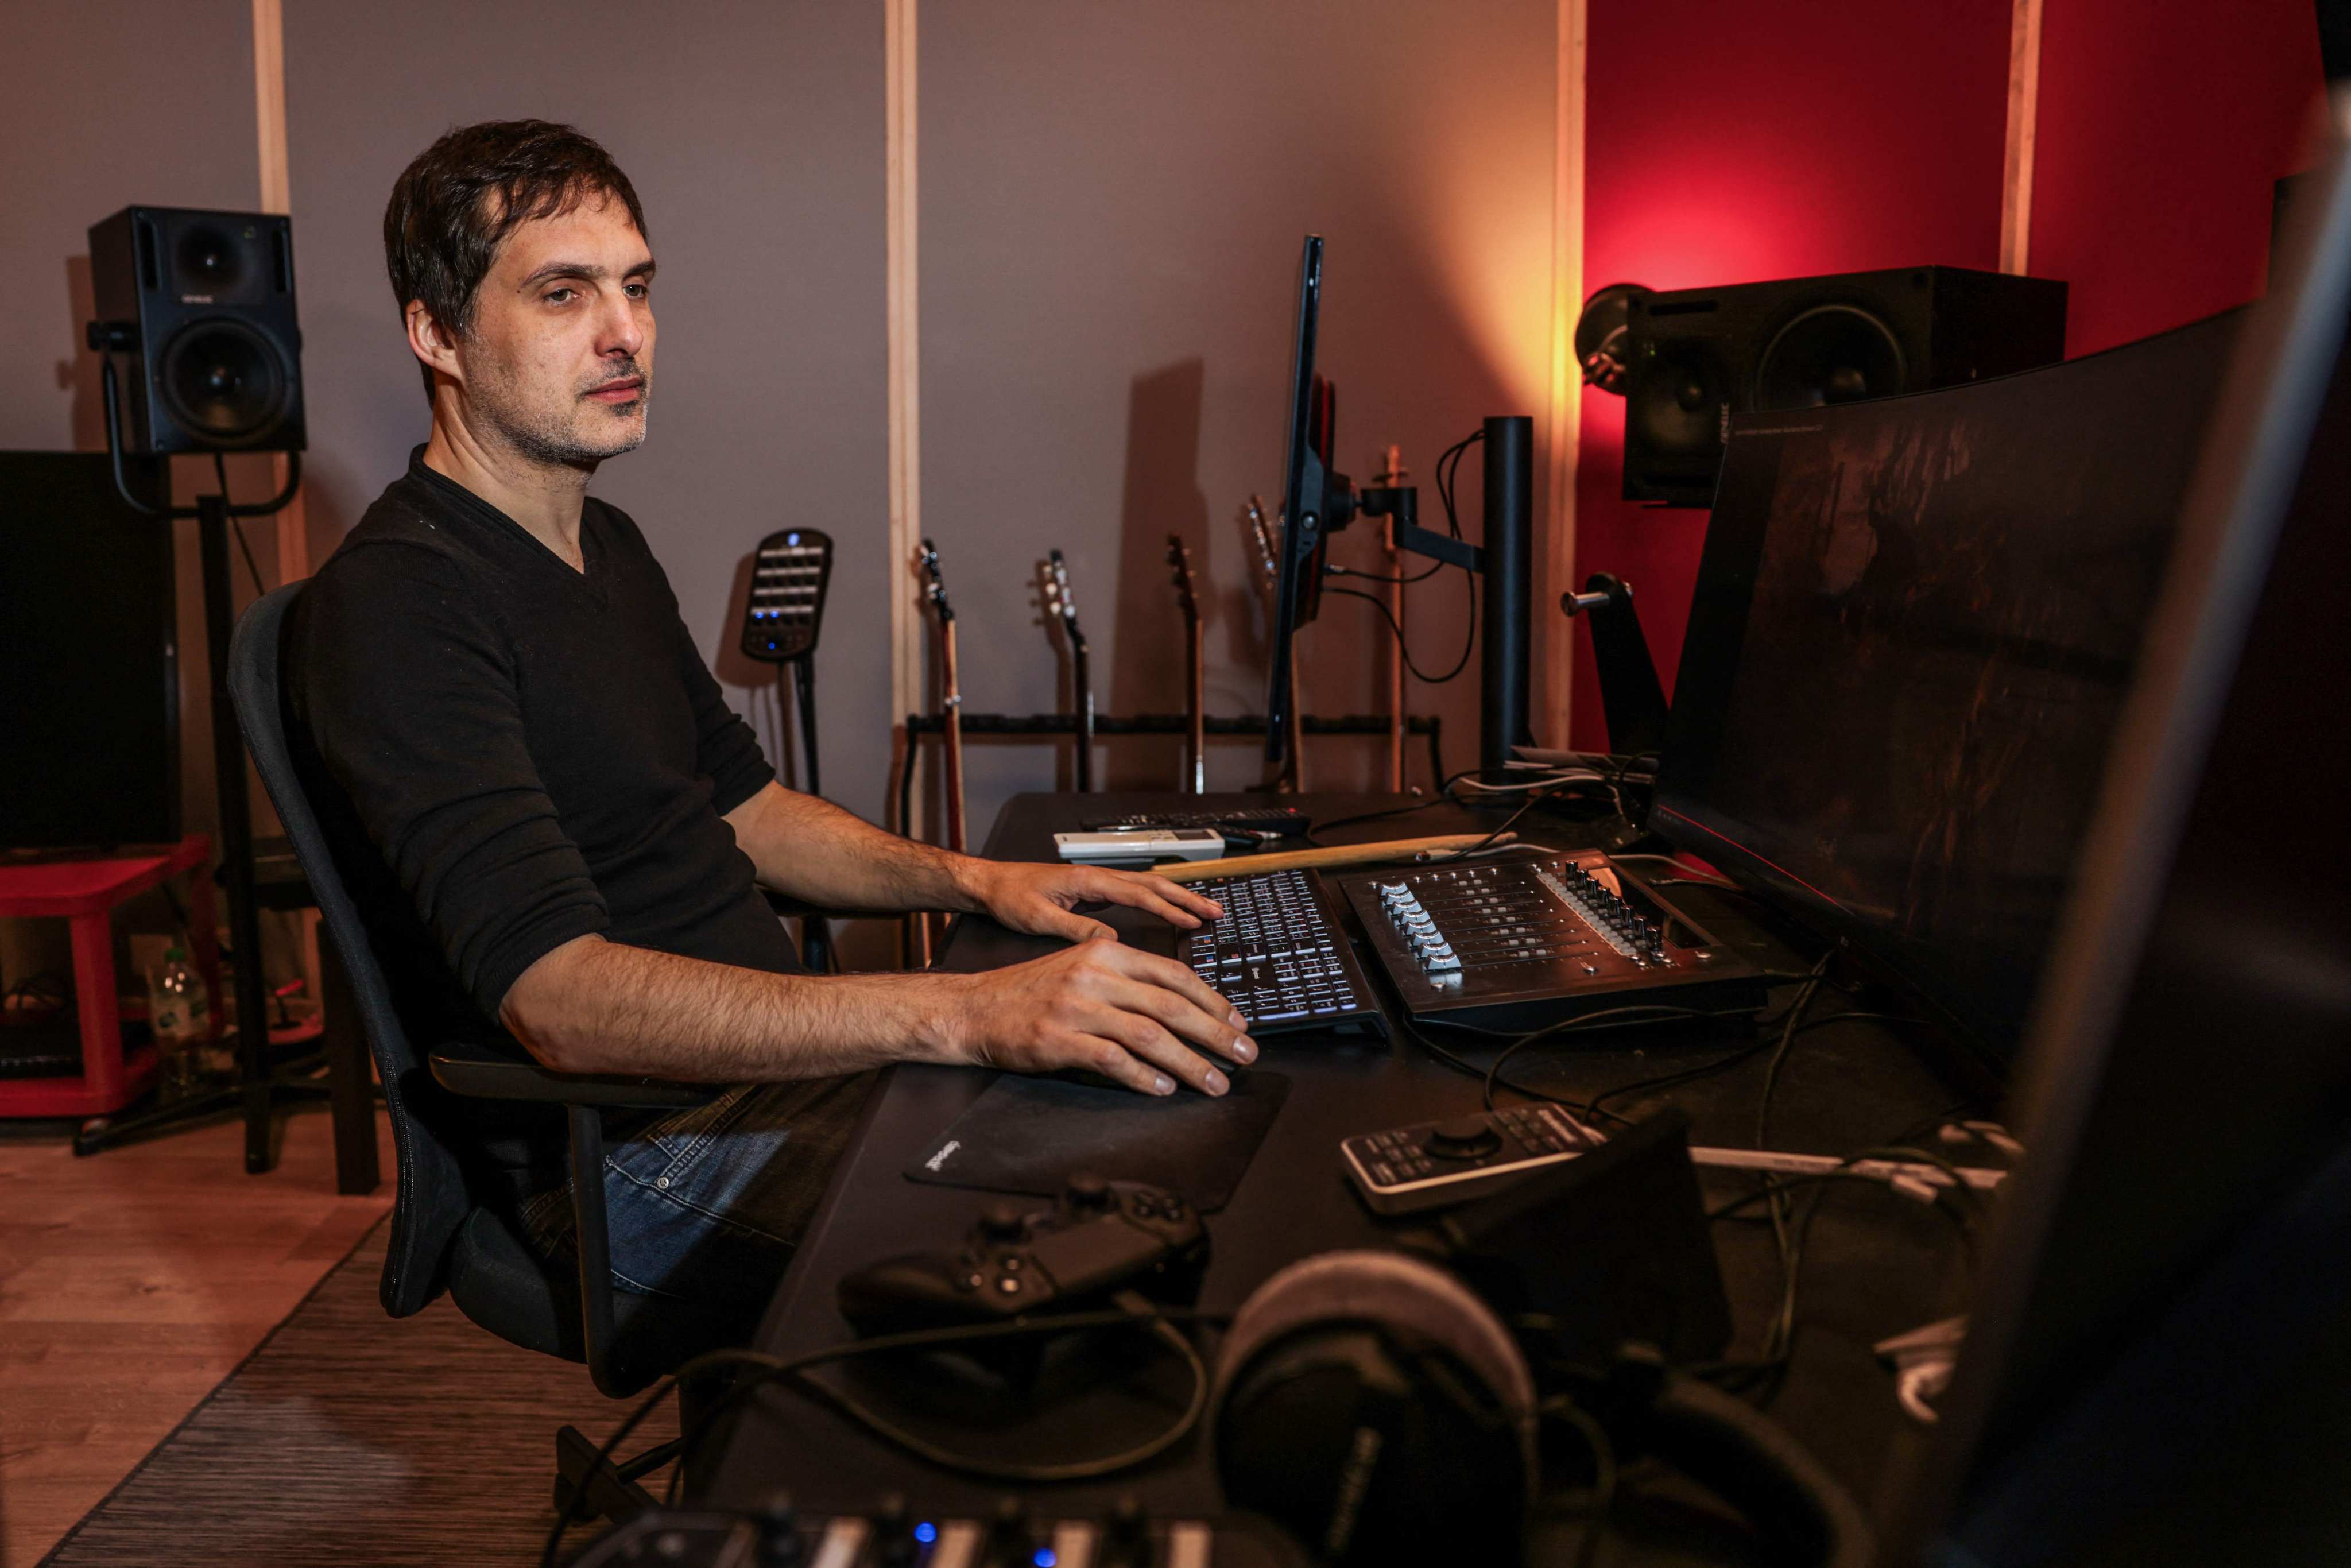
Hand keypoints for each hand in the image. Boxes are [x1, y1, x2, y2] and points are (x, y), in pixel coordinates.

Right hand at [937, 938, 1256, 1096]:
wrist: (975, 1009)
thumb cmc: (1031, 993)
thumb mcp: (1081, 969)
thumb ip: (1127, 981)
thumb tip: (1183, 1007)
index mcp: (1105, 953)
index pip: (1172, 974)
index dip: (1212, 1000)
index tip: (1238, 1022)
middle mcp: (1094, 976)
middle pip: (1171, 1005)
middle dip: (1215, 1034)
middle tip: (1244, 1055)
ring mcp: (1076, 1008)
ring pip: (1150, 1035)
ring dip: (1190, 1063)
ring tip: (1214, 1082)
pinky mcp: (1059, 1041)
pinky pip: (1114, 1061)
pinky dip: (1145, 1077)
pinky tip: (1164, 1089)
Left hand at [964, 859, 1224, 944]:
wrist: (989, 883)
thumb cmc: (1009, 897)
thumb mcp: (1038, 918)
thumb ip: (1075, 929)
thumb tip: (1112, 943)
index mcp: (1088, 881)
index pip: (1139, 893)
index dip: (1169, 909)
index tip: (1193, 922)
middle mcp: (1097, 877)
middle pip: (1153, 884)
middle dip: (1186, 898)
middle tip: (1216, 912)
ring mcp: (1097, 883)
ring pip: (1147, 886)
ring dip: (1177, 897)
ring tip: (1204, 910)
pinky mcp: (1093, 892)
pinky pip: (1135, 894)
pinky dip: (1159, 901)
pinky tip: (1170, 912)